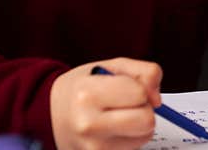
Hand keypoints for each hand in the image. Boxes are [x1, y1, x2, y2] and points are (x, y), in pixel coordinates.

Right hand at [48, 58, 162, 149]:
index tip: (127, 87)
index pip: (140, 94)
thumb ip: (143, 72)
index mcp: (87, 94)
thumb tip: (157, 99)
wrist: (50, 114)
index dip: (140, 88)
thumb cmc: (82, 88)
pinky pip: (135, 148)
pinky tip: (114, 130)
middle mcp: (88, 124)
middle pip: (146, 120)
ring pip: (145, 136)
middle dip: (144, 108)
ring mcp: (94, 148)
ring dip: (139, 125)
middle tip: (127, 103)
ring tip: (118, 116)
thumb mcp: (110, 66)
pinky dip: (131, 138)